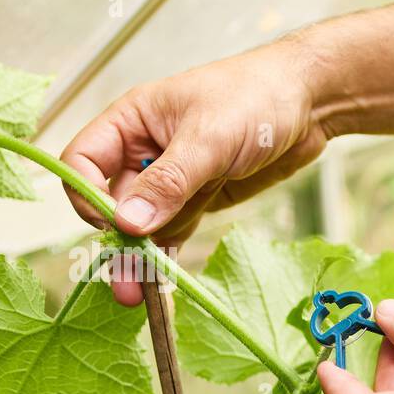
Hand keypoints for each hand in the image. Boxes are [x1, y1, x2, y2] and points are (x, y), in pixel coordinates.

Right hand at [60, 37, 327, 304]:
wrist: (309, 103)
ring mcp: (172, 181)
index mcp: (131, 122)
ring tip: (142, 296)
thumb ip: (170, 181)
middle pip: (112, 204)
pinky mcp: (198, 200)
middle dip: (119, 244)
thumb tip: (128, 222)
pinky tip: (162, 288)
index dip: (88, 195)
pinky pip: (173, 233)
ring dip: (142, 260)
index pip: (84, 162)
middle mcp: (144, 152)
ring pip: (144, 226)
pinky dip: (168, 259)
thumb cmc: (256, 97)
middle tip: (126, 287)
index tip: (113, 225)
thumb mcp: (209, 138)